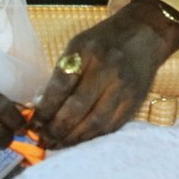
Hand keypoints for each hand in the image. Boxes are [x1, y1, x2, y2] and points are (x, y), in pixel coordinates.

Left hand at [29, 0, 178, 148]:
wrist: (146, 32)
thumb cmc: (105, 40)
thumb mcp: (79, 46)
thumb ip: (63, 74)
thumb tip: (42, 109)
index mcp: (87, 50)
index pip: (61, 86)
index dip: (45, 110)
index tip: (32, 125)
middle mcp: (107, 68)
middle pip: (77, 108)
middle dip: (56, 129)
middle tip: (43, 141)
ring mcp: (124, 86)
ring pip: (95, 122)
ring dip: (73, 139)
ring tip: (57, 145)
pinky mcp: (136, 100)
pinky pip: (111, 126)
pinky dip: (92, 137)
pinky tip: (79, 140)